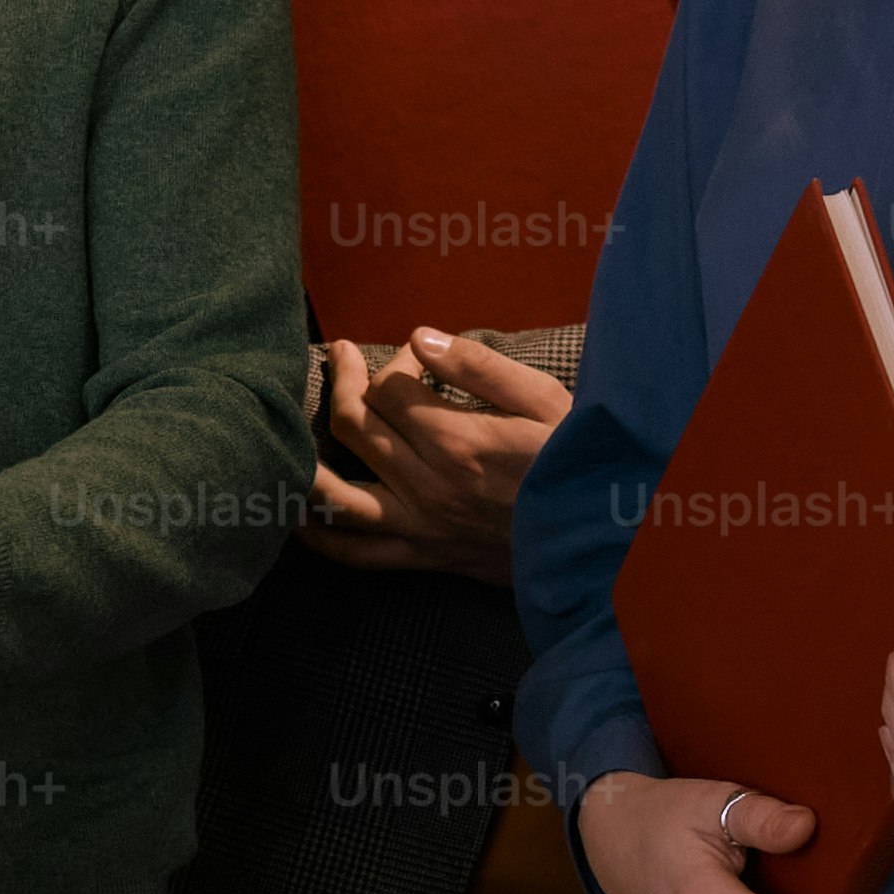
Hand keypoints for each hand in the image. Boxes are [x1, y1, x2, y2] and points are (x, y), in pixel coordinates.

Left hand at [305, 331, 566, 581]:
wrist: (601, 541)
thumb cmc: (580, 463)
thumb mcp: (545, 400)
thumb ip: (480, 366)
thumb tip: (420, 336)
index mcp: (457, 440)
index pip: (390, 387)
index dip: (394, 359)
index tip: (416, 352)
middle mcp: (427, 485)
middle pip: (354, 425)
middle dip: (345, 381)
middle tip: (346, 357)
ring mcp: (419, 525)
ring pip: (335, 492)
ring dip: (306, 454)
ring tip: (293, 424)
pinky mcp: (423, 557)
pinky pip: (356, 554)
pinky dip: (319, 537)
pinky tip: (296, 516)